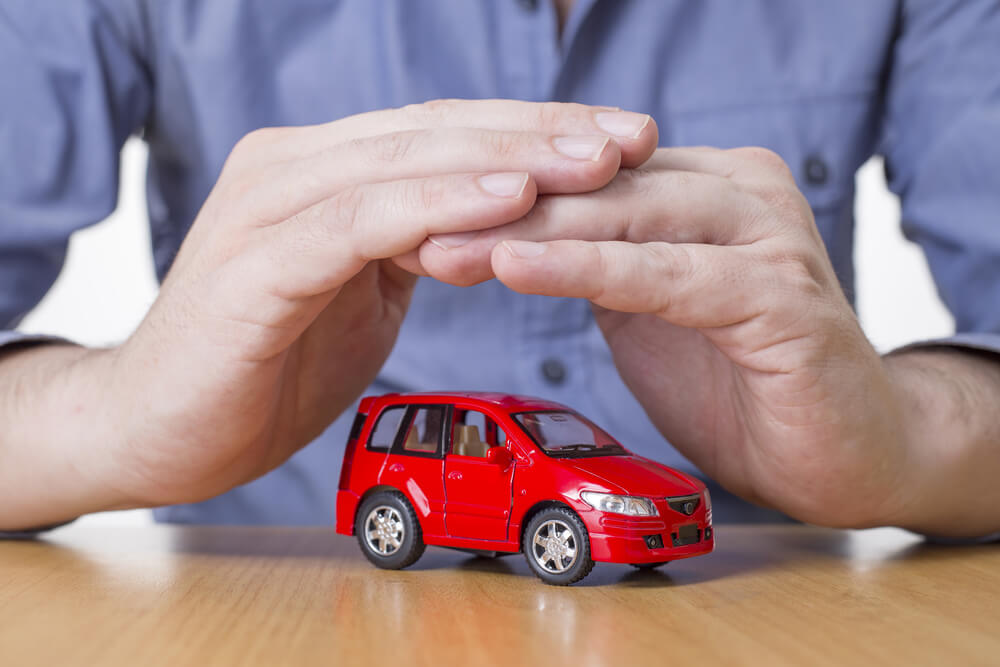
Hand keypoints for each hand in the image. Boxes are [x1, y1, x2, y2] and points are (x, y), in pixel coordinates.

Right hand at [83, 100, 657, 507]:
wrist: (156, 429)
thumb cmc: (263, 363)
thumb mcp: (358, 295)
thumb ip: (412, 248)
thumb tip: (490, 227)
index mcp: (325, 171)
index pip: (447, 133)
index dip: (537, 130)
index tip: (623, 140)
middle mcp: (295, 167)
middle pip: (439, 130)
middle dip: (544, 132)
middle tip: (633, 135)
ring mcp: (271, 205)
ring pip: (408, 162)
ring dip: (510, 159)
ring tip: (596, 160)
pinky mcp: (256, 260)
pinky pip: (363, 220)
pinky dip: (439, 206)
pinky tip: (509, 199)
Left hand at [417, 147, 907, 526]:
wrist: (847, 447)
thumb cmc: (743, 378)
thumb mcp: (653, 306)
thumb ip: (602, 261)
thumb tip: (509, 234)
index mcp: (707, 185)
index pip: (586, 174)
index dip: (498, 192)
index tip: (413, 212)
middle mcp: (741, 191)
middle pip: (597, 185)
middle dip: (496, 208)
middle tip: (404, 223)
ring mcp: (767, 236)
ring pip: (625, 218)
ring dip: (525, 234)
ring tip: (442, 247)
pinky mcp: (780, 295)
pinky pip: (665, 276)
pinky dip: (587, 271)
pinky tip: (517, 267)